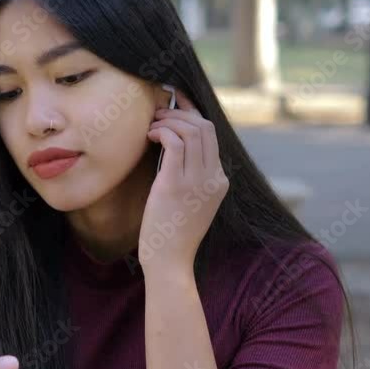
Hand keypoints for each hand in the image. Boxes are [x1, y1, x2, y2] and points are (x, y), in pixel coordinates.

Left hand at [141, 87, 228, 271]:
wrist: (170, 261)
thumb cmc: (173, 233)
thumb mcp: (192, 201)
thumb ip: (191, 176)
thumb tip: (174, 147)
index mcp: (220, 181)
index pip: (211, 135)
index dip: (192, 115)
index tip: (175, 107)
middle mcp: (213, 178)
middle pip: (204, 127)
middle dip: (180, 113)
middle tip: (158, 114)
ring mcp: (197, 181)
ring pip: (190, 130)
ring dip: (168, 120)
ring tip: (151, 126)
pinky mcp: (176, 185)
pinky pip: (174, 142)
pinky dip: (162, 132)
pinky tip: (149, 136)